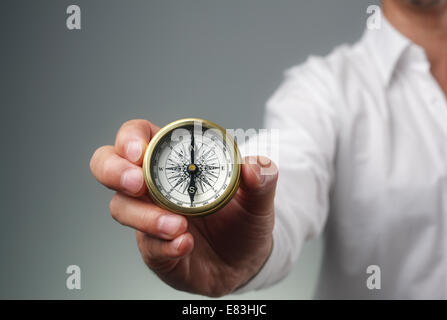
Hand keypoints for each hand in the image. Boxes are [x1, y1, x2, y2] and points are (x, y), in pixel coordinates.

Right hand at [90, 119, 277, 296]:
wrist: (245, 261)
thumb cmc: (243, 220)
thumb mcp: (259, 197)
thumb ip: (262, 178)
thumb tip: (254, 167)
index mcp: (174, 162)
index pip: (138, 136)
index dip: (130, 137)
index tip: (139, 151)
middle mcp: (153, 186)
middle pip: (109, 166)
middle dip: (114, 171)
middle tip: (136, 183)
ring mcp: (149, 217)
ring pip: (121, 208)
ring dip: (145, 216)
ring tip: (178, 225)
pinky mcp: (155, 249)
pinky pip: (148, 246)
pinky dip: (163, 245)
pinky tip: (185, 244)